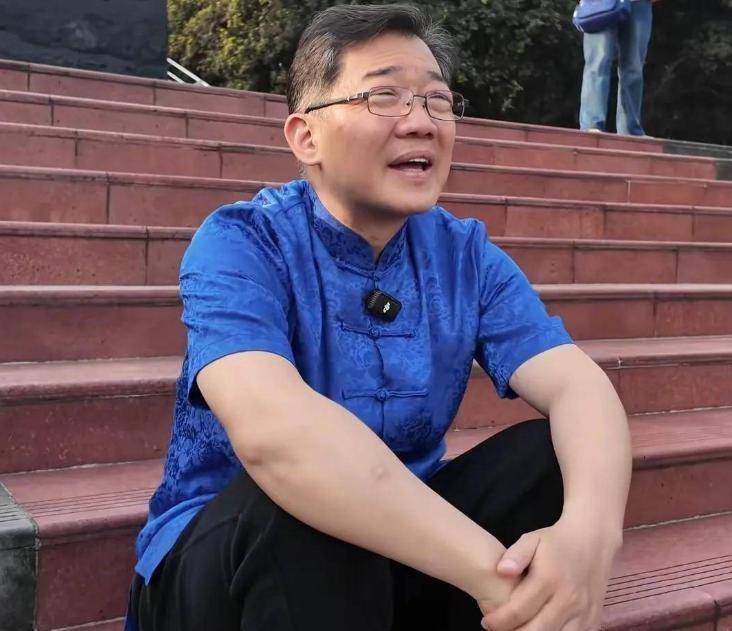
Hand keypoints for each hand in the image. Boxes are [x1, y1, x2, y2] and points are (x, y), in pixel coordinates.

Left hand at [478, 516, 621, 630]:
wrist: (593, 541)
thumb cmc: (557, 542)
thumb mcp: (532, 540)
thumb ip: (515, 555)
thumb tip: (501, 571)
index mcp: (549, 579)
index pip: (519, 610)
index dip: (499, 621)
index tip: (486, 622)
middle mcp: (568, 599)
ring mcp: (584, 613)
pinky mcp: (594, 621)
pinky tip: (541, 630)